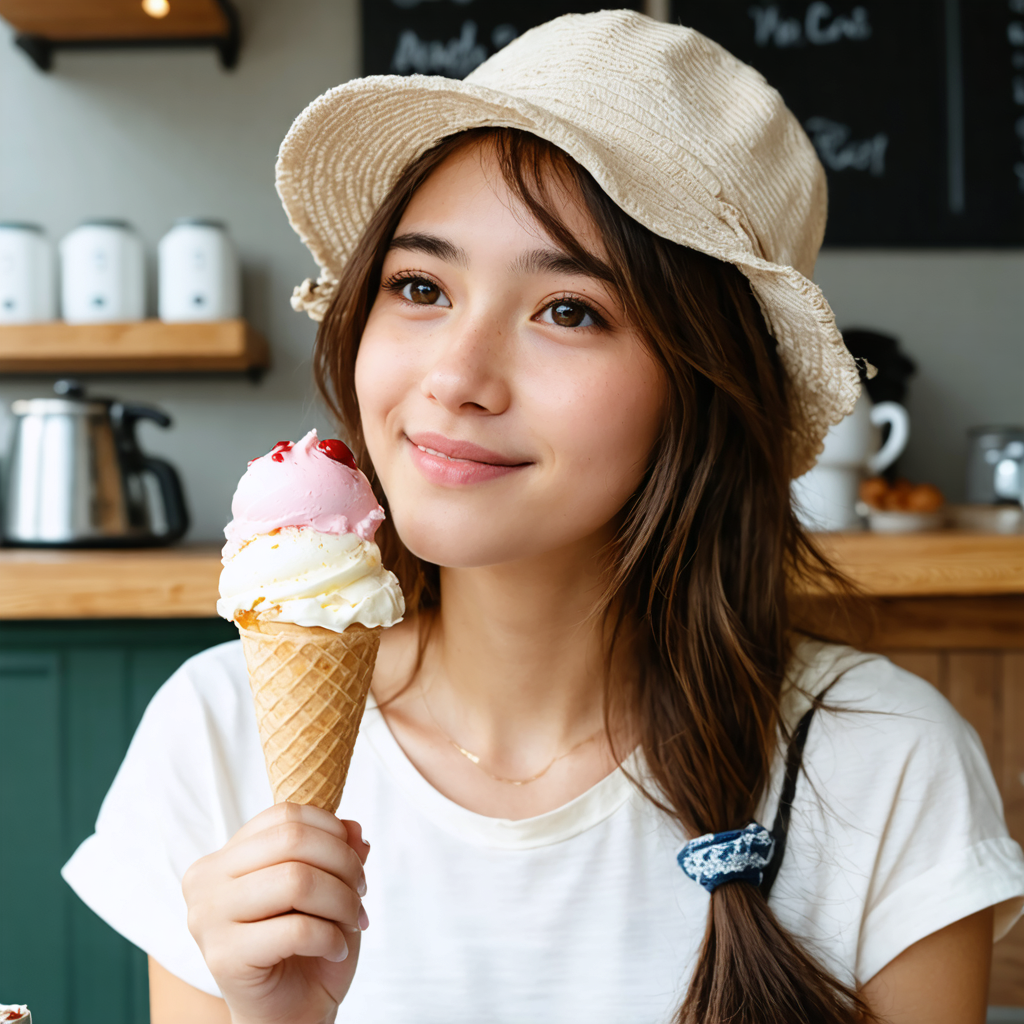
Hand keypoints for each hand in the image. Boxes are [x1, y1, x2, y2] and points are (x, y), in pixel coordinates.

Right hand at [182, 802, 370, 1023]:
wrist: (289, 1016)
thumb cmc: (304, 948)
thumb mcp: (329, 888)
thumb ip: (338, 851)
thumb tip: (355, 828)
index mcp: (224, 856)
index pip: (286, 815)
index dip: (332, 832)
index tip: (355, 862)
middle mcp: (205, 880)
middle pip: (292, 840)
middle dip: (343, 864)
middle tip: (360, 893)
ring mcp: (208, 919)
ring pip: (296, 880)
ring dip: (341, 900)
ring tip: (352, 920)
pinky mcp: (223, 957)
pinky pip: (296, 929)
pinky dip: (331, 937)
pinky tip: (336, 948)